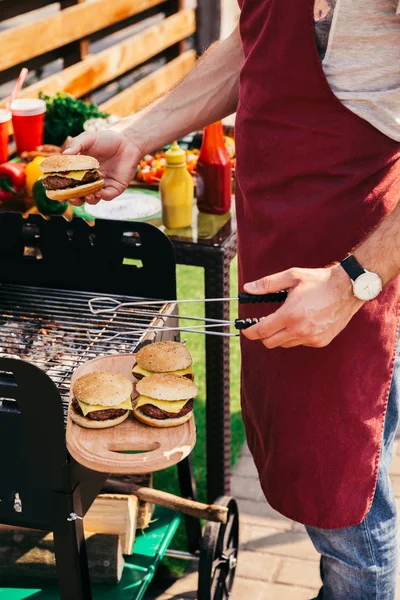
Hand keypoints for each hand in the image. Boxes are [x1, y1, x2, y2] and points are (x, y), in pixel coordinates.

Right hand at [63, 129, 142, 205]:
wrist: (127, 141)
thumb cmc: (105, 139)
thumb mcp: (87, 139)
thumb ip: (75, 145)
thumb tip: (64, 155)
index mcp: (79, 171)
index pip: (67, 184)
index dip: (60, 190)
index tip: (54, 193)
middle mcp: (89, 181)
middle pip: (78, 196)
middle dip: (73, 199)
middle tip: (71, 197)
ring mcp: (102, 186)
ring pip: (92, 199)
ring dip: (88, 199)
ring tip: (87, 195)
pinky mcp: (115, 188)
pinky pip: (107, 196)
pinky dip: (102, 196)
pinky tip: (98, 192)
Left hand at [242, 264, 363, 348]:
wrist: (348, 288)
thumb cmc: (319, 281)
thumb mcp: (291, 277)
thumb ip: (267, 284)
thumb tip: (247, 289)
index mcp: (289, 315)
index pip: (261, 331)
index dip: (250, 332)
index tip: (245, 330)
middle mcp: (300, 330)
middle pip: (270, 343)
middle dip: (263, 335)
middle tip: (263, 325)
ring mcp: (311, 338)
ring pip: (286, 344)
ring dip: (281, 335)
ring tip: (287, 319)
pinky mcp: (321, 341)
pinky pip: (301, 343)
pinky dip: (297, 336)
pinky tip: (304, 322)